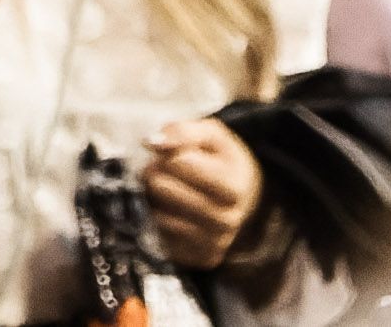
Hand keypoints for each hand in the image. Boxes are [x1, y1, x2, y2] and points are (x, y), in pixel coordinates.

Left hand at [141, 119, 262, 270]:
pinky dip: (154, 222)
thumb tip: (152, 142)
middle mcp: (228, 220)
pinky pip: (162, 240)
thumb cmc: (219, 160)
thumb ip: (184, 132)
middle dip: (154, 175)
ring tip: (157, 189)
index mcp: (234, 187)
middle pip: (166, 191)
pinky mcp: (199, 258)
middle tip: (154, 170)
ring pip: (161, 217)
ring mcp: (214, 243)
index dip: (168, 155)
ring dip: (151, 199)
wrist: (239, 195)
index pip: (181, 164)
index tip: (169, 155)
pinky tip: (163, 210)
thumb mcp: (210, 136)